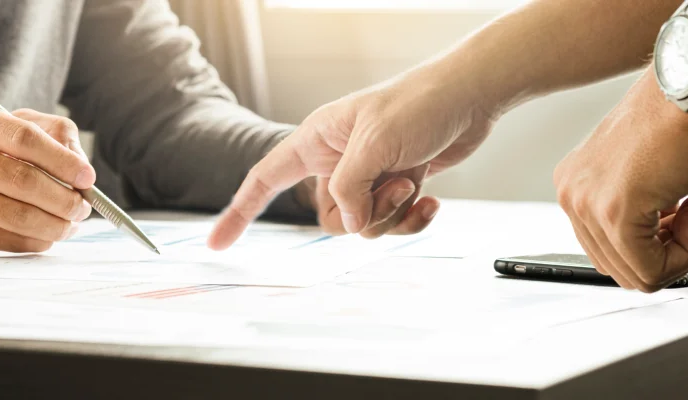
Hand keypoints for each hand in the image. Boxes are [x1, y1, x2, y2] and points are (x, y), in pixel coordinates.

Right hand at [0, 102, 95, 253]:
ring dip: (57, 224)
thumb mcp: (24, 126)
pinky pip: (9, 240)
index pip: (25, 138)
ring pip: (18, 216)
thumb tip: (81, 169)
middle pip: (23, 180)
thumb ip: (58, 136)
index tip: (87, 177)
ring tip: (71, 221)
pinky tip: (48, 233)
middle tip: (83, 206)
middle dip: (65, 199)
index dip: (63, 161)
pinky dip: (39, 240)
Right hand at [209, 66, 498, 249]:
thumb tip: (347, 226)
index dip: (239, 211)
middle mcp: (337, 161)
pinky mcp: (395, 185)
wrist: (469, 98)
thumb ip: (349, 189)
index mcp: (316, 141)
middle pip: (329, 217)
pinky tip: (431, 202)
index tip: (218, 242)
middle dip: (363, 214)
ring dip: (391, 212)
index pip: (265, 178)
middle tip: (391, 187)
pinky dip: (412, 219)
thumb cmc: (418, 104)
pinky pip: (393, 222)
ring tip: (411, 182)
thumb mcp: (373, 145)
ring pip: (363, 225)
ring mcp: (368, 176)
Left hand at [554, 69, 687, 291]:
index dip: (657, 243)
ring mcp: (588, 204)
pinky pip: (651, 270)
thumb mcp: (645, 175)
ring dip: (683, 250)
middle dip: (670, 250)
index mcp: (575, 184)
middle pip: (620, 265)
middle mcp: (572, 194)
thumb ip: (636, 210)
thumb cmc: (681, 118)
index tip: (685, 214)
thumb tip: (650, 246)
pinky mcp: (615, 212)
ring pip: (637, 273)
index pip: (607, 249)